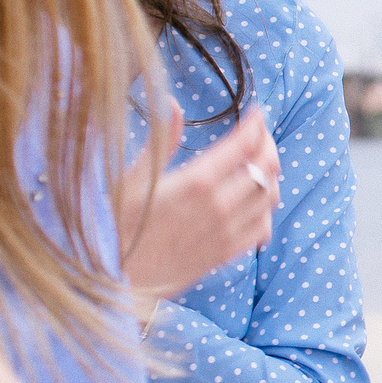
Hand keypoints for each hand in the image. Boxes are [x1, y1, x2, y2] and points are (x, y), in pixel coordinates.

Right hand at [118, 102, 280, 303]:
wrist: (111, 279)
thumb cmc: (112, 225)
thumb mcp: (130, 178)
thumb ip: (161, 141)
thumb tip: (172, 103)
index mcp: (196, 183)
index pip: (244, 145)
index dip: (256, 124)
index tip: (256, 112)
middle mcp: (219, 207)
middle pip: (266, 167)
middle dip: (267, 144)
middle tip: (257, 134)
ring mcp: (226, 233)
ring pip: (270, 196)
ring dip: (269, 175)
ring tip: (256, 163)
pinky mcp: (225, 255)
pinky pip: (263, 227)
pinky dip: (265, 209)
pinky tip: (251, 201)